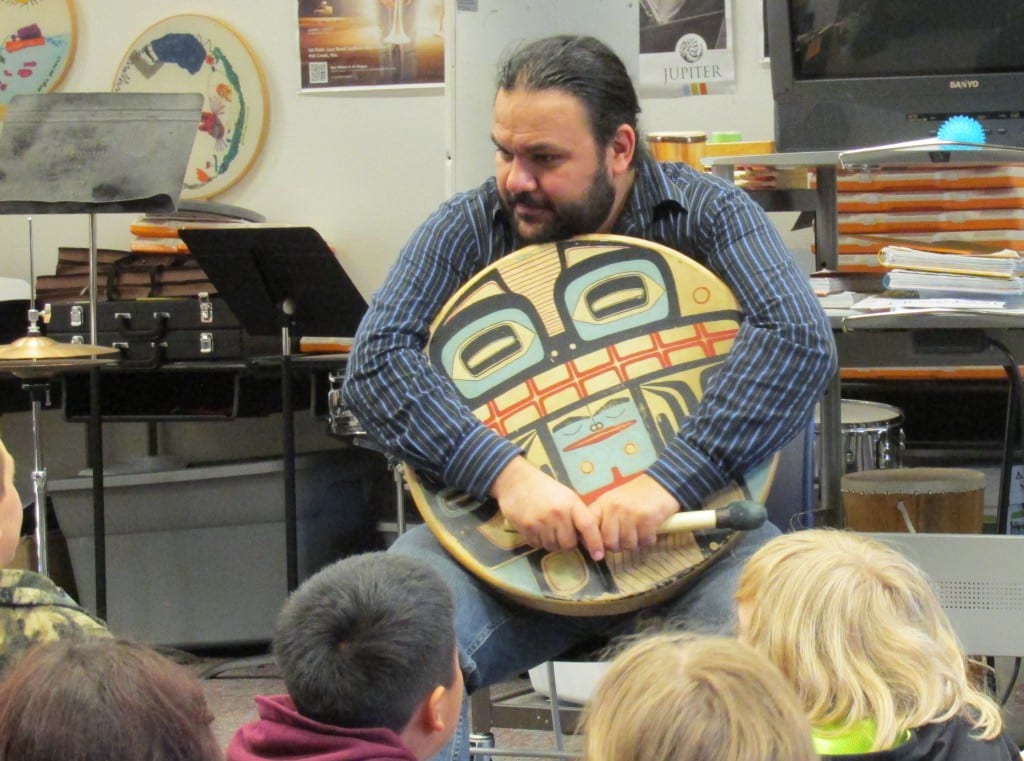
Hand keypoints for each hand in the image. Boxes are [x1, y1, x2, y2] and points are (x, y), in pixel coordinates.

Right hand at [490, 457, 604, 560]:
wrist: (516, 481)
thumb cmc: (544, 488)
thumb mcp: (565, 495)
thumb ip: (576, 514)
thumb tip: (586, 539)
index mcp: (571, 503)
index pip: (587, 526)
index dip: (595, 543)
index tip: (598, 556)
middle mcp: (557, 513)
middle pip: (569, 544)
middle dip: (567, 543)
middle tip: (562, 533)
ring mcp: (541, 522)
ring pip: (553, 547)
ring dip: (552, 542)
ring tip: (547, 528)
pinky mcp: (527, 528)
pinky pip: (538, 545)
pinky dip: (539, 541)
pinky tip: (536, 528)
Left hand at [589, 474, 679, 552]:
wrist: (660, 484)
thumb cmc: (634, 497)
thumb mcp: (612, 502)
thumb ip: (601, 519)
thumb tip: (592, 544)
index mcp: (602, 504)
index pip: (589, 527)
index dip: (592, 543)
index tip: (598, 552)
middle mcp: (614, 508)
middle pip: (609, 542)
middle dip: (618, 546)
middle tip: (624, 540)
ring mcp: (631, 513)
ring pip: (627, 544)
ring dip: (634, 543)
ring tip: (638, 532)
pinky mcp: (647, 519)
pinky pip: (644, 541)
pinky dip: (648, 540)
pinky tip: (649, 530)